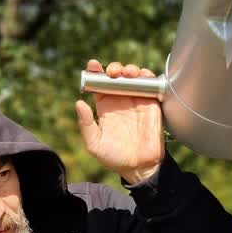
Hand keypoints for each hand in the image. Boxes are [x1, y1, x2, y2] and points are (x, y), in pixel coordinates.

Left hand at [76, 59, 164, 184]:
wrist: (139, 167)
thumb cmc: (114, 157)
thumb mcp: (94, 144)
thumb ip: (86, 124)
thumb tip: (79, 103)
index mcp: (105, 106)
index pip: (99, 84)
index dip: (95, 72)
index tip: (93, 64)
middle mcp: (121, 100)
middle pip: (117, 76)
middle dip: (114, 68)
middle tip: (113, 72)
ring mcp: (137, 100)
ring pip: (134, 76)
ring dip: (130, 69)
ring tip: (126, 73)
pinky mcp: (152, 104)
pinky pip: (151, 85)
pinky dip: (147, 76)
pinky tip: (141, 76)